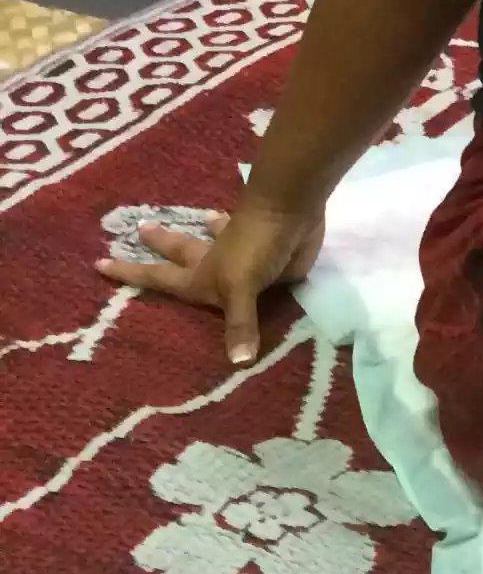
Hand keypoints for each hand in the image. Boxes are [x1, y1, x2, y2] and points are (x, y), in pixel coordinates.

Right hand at [99, 186, 326, 363]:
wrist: (291, 210)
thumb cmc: (256, 246)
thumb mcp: (241, 287)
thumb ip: (239, 322)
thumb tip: (238, 363)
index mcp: (200, 274)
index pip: (157, 276)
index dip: (130, 273)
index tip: (100, 263)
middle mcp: (216, 262)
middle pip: (182, 253)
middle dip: (161, 244)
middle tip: (141, 227)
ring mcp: (244, 257)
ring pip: (216, 242)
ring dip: (206, 231)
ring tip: (201, 218)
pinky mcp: (271, 256)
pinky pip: (257, 255)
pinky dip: (257, 243)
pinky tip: (258, 232)